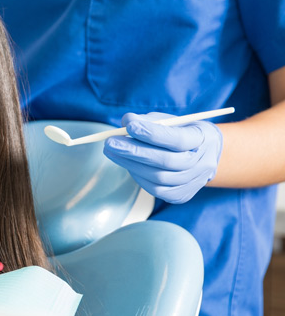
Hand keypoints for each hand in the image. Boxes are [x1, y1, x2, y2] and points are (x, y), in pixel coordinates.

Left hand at [103, 111, 223, 204]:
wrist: (204, 155)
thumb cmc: (183, 133)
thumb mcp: (172, 120)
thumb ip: (149, 120)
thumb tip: (126, 121)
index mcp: (203, 140)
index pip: (177, 139)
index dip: (152, 133)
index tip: (129, 126)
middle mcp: (202, 164)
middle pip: (166, 161)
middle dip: (134, 152)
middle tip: (110, 143)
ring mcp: (193, 182)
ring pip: (158, 178)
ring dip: (130, 164)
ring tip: (112, 151)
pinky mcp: (181, 195)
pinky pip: (155, 189)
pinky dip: (138, 176)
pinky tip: (128, 164)